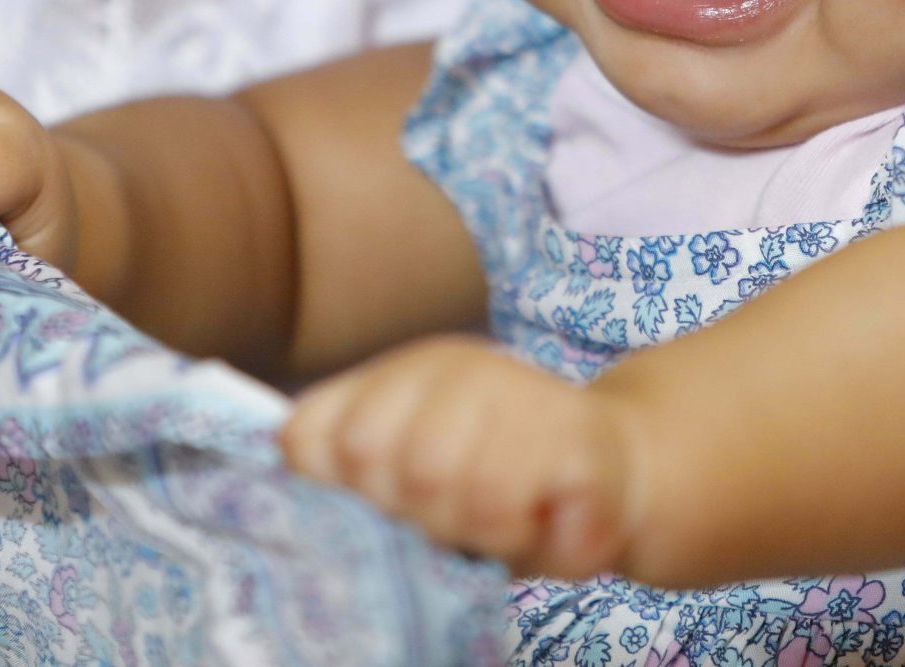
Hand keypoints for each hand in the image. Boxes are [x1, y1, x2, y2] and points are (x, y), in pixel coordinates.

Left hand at [280, 335, 644, 578]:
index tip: (388, 502)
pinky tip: (542, 516)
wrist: (622, 470)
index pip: (311, 436)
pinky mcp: (573, 437)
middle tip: (460, 515)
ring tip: (506, 517)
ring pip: (442, 493)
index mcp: (402, 374)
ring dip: (472, 530)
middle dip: (413, 515)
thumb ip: (346, 462)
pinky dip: (518, 536)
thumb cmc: (504, 482)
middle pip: (377, 465)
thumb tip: (283, 459)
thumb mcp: (413, 472)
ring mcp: (516, 392)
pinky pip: (506, 511)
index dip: (339, 490)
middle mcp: (453, 367)